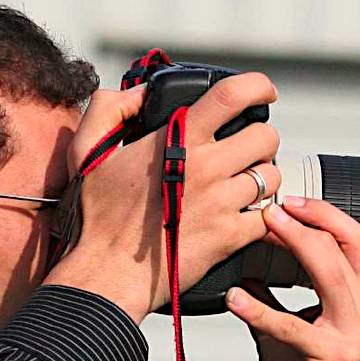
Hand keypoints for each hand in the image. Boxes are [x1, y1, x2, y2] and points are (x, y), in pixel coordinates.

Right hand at [46, 75, 282, 323]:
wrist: (106, 273)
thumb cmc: (97, 217)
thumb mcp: (88, 150)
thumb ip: (111, 108)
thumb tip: (142, 94)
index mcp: (178, 140)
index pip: (232, 96)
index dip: (257, 86)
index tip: (264, 92)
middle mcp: (206, 167)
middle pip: (265, 137)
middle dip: (261, 139)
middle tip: (245, 150)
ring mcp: (222, 203)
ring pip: (271, 176)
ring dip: (262, 178)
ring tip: (241, 185)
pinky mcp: (230, 237)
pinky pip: (267, 216)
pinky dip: (262, 215)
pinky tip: (243, 216)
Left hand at [225, 197, 359, 360]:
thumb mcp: (285, 326)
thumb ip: (270, 294)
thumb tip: (242, 264)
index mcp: (356, 297)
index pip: (353, 238)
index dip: (324, 212)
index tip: (288, 199)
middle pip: (346, 246)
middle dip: (308, 220)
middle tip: (271, 207)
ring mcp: (350, 334)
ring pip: (330, 274)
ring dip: (296, 245)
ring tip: (263, 230)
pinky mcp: (330, 359)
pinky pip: (292, 327)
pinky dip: (260, 309)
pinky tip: (234, 298)